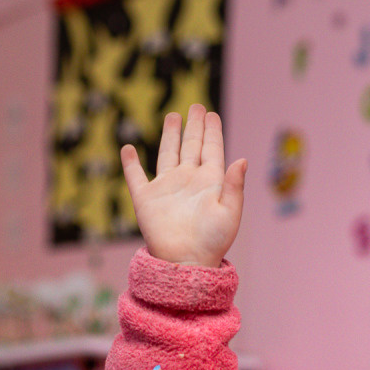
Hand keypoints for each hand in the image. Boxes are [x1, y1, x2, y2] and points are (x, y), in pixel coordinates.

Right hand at [121, 104, 247, 266]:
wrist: (186, 263)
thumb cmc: (213, 242)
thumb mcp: (230, 213)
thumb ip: (235, 186)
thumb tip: (241, 159)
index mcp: (210, 182)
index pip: (212, 149)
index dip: (212, 131)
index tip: (212, 114)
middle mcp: (188, 180)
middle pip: (191, 145)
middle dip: (194, 126)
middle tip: (197, 106)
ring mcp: (167, 187)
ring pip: (167, 153)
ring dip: (170, 135)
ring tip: (173, 116)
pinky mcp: (146, 199)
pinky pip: (135, 177)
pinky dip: (130, 163)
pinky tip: (128, 148)